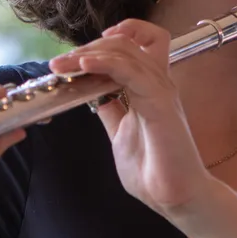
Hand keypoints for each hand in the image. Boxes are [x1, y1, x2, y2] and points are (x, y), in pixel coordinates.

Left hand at [49, 20, 213, 216]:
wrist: (176, 198)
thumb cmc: (154, 170)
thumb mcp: (121, 134)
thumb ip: (112, 112)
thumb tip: (95, 97)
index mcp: (149, 88)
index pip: (138, 44)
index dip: (109, 40)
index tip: (79, 54)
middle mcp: (157, 84)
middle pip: (125, 43)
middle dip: (88, 47)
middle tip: (60, 63)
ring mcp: (160, 91)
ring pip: (126, 51)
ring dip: (89, 54)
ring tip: (64, 64)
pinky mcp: (160, 103)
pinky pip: (131, 72)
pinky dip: (105, 64)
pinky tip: (84, 66)